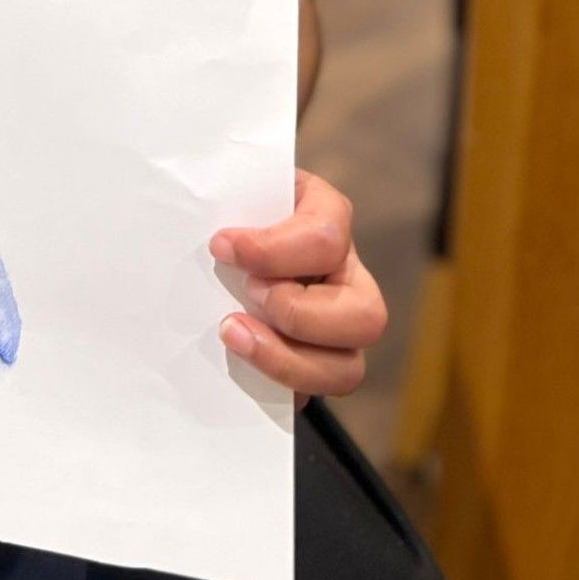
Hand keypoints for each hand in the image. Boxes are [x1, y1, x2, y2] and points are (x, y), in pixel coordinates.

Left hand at [209, 169, 386, 403]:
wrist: (212, 238)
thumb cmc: (222, 203)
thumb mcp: (228, 186)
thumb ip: (226, 195)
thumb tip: (212, 231)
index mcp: (325, 218)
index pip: (328, 235)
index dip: (275, 249)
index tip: (220, 245)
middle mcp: (344, 276)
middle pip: (366, 315)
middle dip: (298, 312)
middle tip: (247, 293)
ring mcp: (334, 328)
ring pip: (347, 369)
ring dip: (284, 360)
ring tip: (230, 333)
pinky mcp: (311, 365)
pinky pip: (309, 393)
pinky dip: (273, 384)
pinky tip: (238, 364)